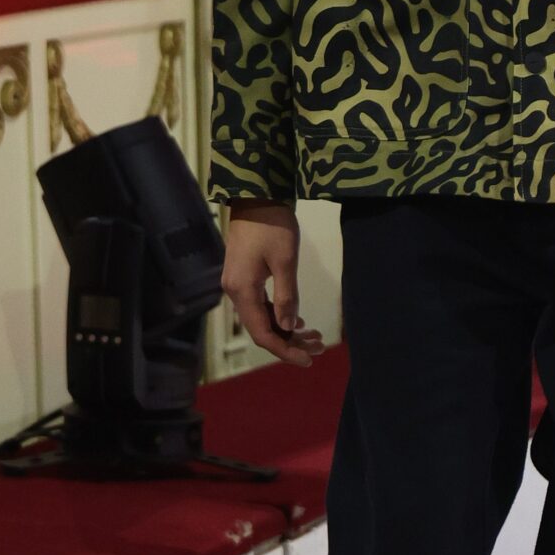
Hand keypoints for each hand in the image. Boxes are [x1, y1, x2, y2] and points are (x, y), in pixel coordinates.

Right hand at [220, 201, 325, 367]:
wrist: (256, 195)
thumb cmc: (273, 225)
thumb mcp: (285, 261)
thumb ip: (287, 296)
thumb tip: (289, 327)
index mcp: (242, 290)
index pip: (263, 333)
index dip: (285, 350)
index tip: (309, 359)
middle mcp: (235, 292)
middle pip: (262, 329)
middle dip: (291, 342)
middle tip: (319, 347)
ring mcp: (237, 284)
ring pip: (263, 318)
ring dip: (287, 329)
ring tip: (315, 336)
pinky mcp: (243, 276)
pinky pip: (261, 305)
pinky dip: (280, 315)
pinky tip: (297, 319)